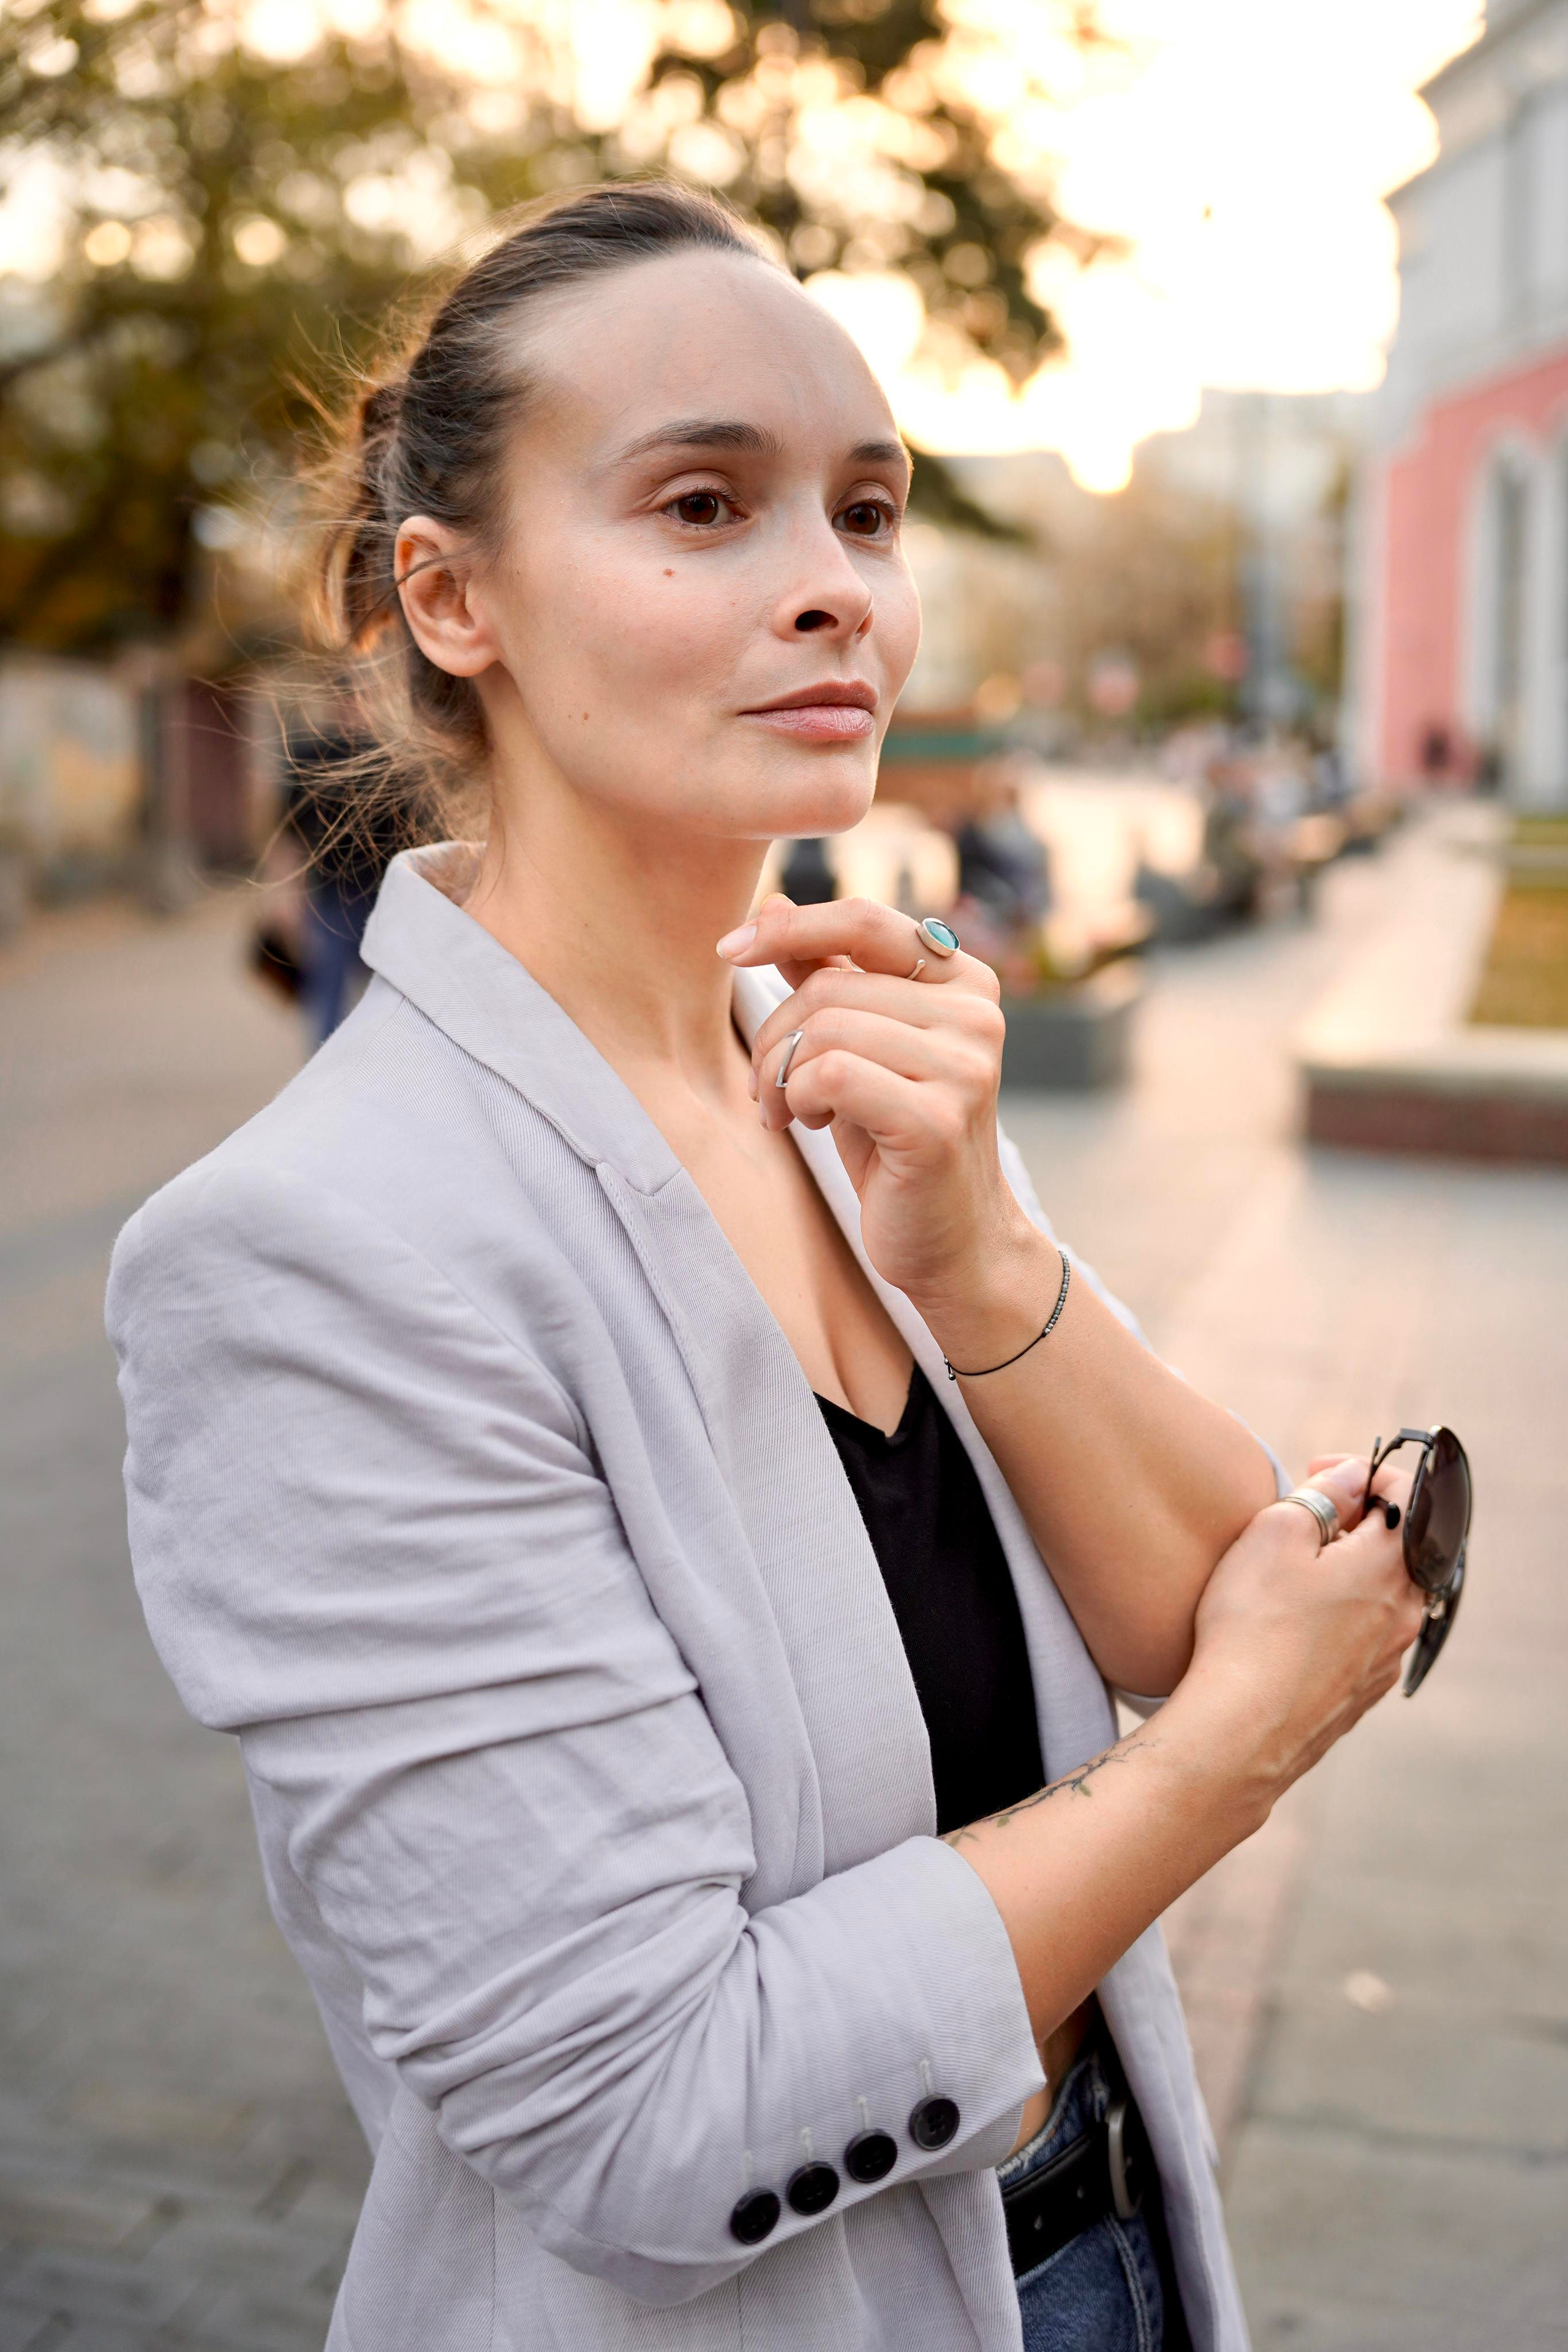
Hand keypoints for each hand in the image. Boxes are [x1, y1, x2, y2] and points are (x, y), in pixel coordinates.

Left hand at [720, 894, 1036, 1308]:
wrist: (951, 1242)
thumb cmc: (895, 1140)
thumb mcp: (858, 1047)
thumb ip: (826, 975)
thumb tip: (771, 904)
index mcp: (963, 981)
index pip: (864, 921)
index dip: (789, 928)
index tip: (728, 949)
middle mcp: (976, 1015)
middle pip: (829, 986)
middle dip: (775, 1037)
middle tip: (767, 1087)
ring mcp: (964, 1067)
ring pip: (825, 1030)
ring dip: (781, 1076)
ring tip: (789, 1111)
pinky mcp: (938, 1120)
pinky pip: (830, 1077)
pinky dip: (797, 1100)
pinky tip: (807, 1125)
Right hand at [1178, 1454, 1425, 1815]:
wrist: (1242, 1729)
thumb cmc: (1254, 1625)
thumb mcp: (1276, 1533)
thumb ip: (1323, 1495)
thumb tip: (1353, 1478)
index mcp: (1392, 1565)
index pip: (1406, 1493)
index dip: (1363, 1470)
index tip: (1315, 1473)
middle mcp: (1405, 1612)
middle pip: (1398, 1545)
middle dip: (1355, 1520)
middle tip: (1303, 1519)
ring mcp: (1387, 1658)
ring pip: (1383, 1593)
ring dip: (1347, 1570)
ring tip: (1292, 1574)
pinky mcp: (1364, 1692)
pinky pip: (1365, 1636)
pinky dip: (1340, 1614)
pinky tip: (1293, 1625)